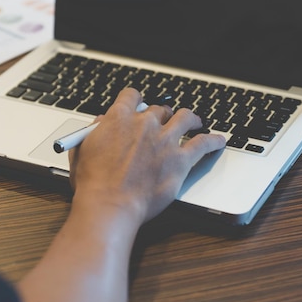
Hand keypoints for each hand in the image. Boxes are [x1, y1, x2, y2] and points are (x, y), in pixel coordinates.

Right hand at [68, 87, 225, 224]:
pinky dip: (213, 141)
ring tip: (195, 122)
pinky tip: (218, 140)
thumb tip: (100, 122)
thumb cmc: (93, 184)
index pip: (132, 96)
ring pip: (185, 118)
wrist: (110, 205)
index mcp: (119, 118)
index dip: (136, 100)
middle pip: (159, 109)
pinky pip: (203, 143)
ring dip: (191, 119)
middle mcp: (144, 124)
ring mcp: (165, 140)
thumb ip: (93, 131)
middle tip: (165, 122)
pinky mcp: (180, 160)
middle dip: (162, 115)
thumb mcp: (82, 150)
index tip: (139, 105)